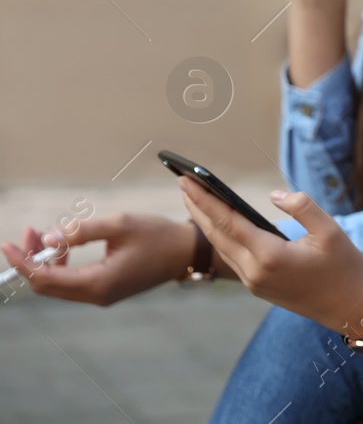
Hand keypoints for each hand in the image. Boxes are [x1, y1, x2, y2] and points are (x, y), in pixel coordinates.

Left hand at [1, 213, 217, 305]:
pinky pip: (71, 282)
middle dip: (31, 259)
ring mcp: (100, 296)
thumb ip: (81, 230)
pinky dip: (60, 265)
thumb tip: (49, 237)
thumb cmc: (159, 236)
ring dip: (45, 261)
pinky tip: (64, 246)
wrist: (188, 252)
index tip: (7, 244)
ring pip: (57, 284)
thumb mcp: (120, 224)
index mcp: (98, 283)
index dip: (23, 261)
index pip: (44, 278)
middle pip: (46, 285)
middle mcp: (96, 296)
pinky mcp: (106, 290)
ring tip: (43, 235)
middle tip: (28, 232)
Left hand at [178, 178, 362, 339]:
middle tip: (182, 181)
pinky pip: (232, 257)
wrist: (350, 308)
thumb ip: (301, 207)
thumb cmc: (344, 267)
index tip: (187, 179)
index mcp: (270, 256)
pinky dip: (220, 237)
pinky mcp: (258, 287)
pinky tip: (218, 224)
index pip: (227, 222)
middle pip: (216, 235)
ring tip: (195, 198)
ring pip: (221, 247)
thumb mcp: (330, 230)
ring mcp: (253, 283)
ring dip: (205, 222)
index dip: (205, 199)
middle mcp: (254, 272)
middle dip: (197, 207)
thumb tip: (274, 195)